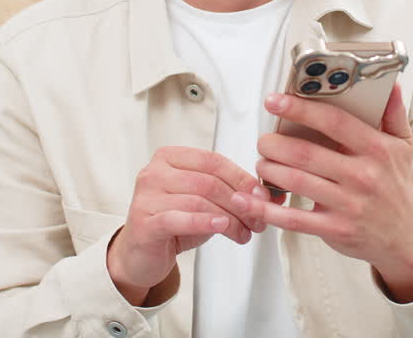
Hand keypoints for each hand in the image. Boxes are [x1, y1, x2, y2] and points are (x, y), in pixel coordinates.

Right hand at [107, 146, 269, 304]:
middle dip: (239, 202)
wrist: (142, 254)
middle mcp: (154, 172)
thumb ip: (231, 194)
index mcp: (169, 158)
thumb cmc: (174, 223)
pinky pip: (179, 218)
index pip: (212, 161)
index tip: (261, 195)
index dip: (241, 178)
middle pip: (208, 182)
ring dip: (229, 218)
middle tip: (257, 219)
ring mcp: (146, 196)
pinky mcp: (144, 222)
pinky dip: (204, 222)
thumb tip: (271, 195)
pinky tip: (221, 226)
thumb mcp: (205, 203)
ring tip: (243, 232)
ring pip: (198, 201)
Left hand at [241, 83, 412, 302]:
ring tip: (263, 163)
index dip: (300, 109)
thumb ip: (393, 113)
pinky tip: (250, 200)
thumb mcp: (403, 145)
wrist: (408, 236)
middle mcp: (363, 175)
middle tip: (264, 140)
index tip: (275, 101)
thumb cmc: (398, 186)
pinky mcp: (335, 229)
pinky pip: (294, 219)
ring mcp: (348, 204)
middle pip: (305, 153)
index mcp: (377, 149)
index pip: (333, 121)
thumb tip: (390, 84)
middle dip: (274, 144)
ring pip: (295, 182)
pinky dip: (267, 209)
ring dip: (269, 170)